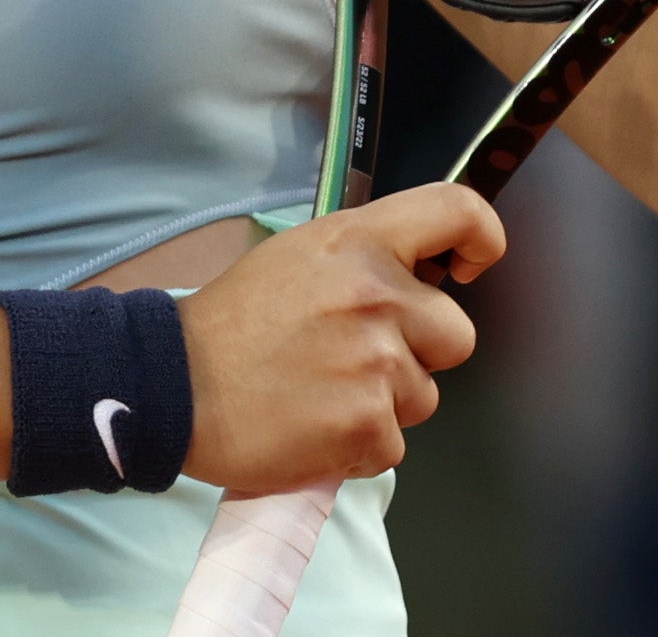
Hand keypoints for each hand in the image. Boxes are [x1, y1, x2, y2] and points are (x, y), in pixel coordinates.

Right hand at [178, 184, 504, 491]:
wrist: (175, 385)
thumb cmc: (232, 323)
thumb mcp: (299, 256)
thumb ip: (364, 258)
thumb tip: (417, 276)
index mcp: (360, 243)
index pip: (457, 211)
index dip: (482, 238)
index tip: (470, 265)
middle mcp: (378, 298)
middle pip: (456, 333)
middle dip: (419, 352)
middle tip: (357, 356)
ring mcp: (377, 366)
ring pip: (424, 395)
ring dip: (384, 403)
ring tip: (322, 392)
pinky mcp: (367, 428)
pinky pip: (393, 444)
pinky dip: (359, 445)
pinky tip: (313, 425)